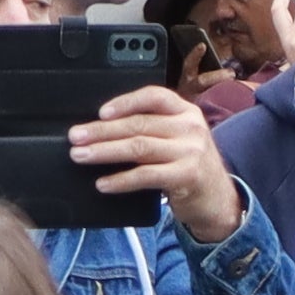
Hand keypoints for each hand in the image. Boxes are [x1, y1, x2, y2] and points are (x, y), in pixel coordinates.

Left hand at [70, 80, 242, 238]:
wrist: (218, 199)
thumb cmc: (189, 165)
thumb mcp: (179, 138)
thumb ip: (153, 128)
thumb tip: (103, 128)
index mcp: (186, 111)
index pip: (154, 96)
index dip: (125, 102)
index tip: (100, 112)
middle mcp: (190, 127)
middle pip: (139, 124)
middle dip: (102, 130)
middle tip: (76, 137)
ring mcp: (190, 152)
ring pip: (138, 147)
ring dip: (104, 152)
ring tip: (81, 155)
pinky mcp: (186, 176)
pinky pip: (146, 175)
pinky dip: (120, 180)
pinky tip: (103, 183)